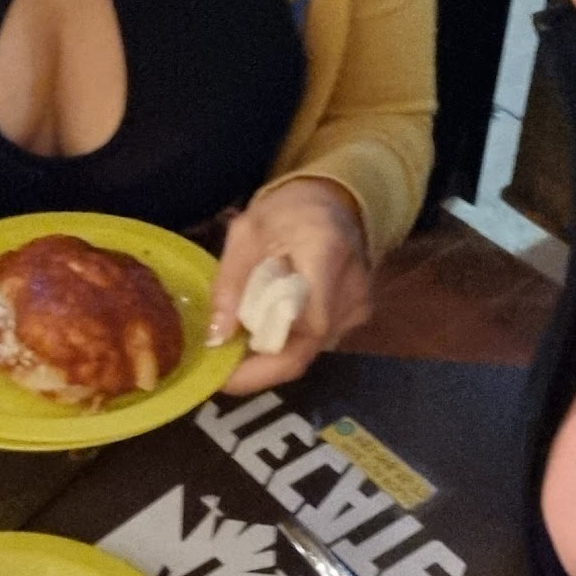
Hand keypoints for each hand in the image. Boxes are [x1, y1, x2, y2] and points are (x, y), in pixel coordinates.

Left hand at [208, 179, 371, 393]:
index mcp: (326, 253)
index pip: (306, 324)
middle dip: (259, 366)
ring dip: (270, 355)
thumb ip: (231, 283)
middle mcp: (352, 288)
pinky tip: (261, 333)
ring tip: (235, 348)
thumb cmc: (287, 212)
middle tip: (221, 369)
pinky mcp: (355, 316)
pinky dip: (284, 344)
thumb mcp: (246, 233)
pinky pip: (315, 343)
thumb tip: (217, 338)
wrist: (331, 203)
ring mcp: (358, 306)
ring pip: (308, 350)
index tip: (225, 372)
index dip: (266, 360)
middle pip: (305, 348)